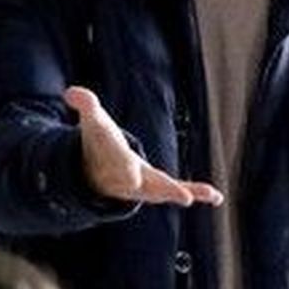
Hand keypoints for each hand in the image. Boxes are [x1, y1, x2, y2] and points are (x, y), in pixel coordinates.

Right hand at [63, 86, 223, 207]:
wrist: (99, 173)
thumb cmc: (100, 144)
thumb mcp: (93, 122)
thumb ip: (85, 106)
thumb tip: (71, 92)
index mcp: (116, 161)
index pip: (119, 162)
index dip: (124, 167)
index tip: (132, 175)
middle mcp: (132, 178)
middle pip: (147, 184)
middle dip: (161, 188)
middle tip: (178, 196)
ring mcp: (148, 186)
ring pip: (166, 191)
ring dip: (182, 193)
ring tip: (202, 196)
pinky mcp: (161, 187)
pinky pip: (180, 191)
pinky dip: (197, 193)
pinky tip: (216, 196)